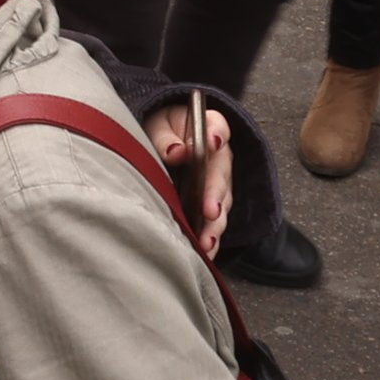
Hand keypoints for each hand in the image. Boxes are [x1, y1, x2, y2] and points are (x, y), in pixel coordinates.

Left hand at [146, 97, 236, 258]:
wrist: (161, 146)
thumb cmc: (161, 133)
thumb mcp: (157, 126)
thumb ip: (165, 138)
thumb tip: (176, 151)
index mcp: (208, 129)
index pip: (217, 127)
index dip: (216, 134)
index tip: (212, 142)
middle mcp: (219, 157)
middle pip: (222, 175)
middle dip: (215, 194)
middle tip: (209, 210)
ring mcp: (217, 184)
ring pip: (222, 204)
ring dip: (215, 224)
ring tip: (207, 241)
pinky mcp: (211, 205)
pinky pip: (214, 222)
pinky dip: (210, 238)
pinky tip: (205, 252)